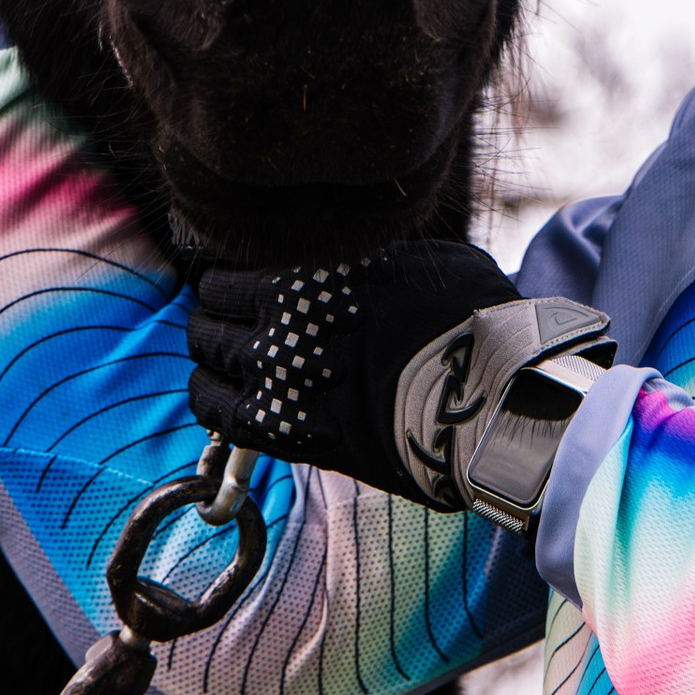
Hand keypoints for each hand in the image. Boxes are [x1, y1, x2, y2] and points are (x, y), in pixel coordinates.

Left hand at [187, 241, 519, 502]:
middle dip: (215, 323)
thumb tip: (352, 261)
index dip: (233, 286)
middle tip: (231, 331)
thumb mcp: (420, 260)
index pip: (226, 275)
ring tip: (223, 367)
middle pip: (207, 318)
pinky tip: (224, 403)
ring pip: (206, 365)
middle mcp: (278, 325)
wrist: (487, 400)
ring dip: (210, 362)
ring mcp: (278, 381)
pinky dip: (214, 405)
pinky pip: (220, 417)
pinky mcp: (288, 434)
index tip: (245, 296)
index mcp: (305, 273)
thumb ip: (365, 261)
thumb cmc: (469, 321)